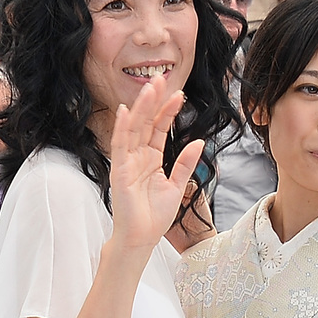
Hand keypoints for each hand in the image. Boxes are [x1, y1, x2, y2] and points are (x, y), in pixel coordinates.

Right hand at [106, 83, 203, 253]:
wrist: (142, 239)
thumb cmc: (155, 217)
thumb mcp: (177, 186)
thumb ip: (186, 163)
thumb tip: (199, 141)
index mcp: (151, 159)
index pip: (159, 129)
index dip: (168, 111)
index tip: (179, 94)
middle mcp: (137, 157)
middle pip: (145, 123)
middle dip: (154, 101)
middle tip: (162, 79)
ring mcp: (126, 163)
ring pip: (133, 129)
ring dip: (141, 108)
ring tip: (150, 87)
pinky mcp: (119, 172)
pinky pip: (120, 146)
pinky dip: (121, 128)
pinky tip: (125, 110)